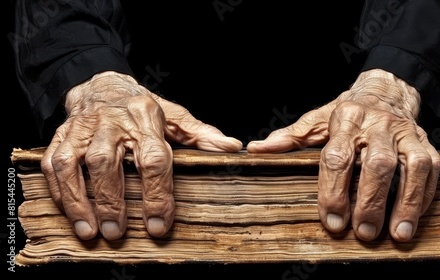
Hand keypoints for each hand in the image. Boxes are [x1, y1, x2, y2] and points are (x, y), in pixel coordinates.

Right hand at [41, 71, 241, 239]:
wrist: (102, 85)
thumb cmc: (141, 107)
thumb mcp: (174, 116)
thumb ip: (200, 134)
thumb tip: (231, 148)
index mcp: (145, 119)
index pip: (154, 158)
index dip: (157, 193)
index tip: (158, 224)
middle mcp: (112, 123)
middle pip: (107, 162)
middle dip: (112, 201)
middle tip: (118, 233)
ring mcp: (83, 129)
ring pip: (75, 163)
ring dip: (80, 200)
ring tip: (90, 232)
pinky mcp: (62, 136)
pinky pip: (54, 163)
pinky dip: (59, 190)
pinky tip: (70, 214)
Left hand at [247, 69, 439, 241]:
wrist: (385, 91)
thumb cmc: (347, 112)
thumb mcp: (316, 120)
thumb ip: (291, 137)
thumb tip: (258, 150)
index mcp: (345, 120)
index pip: (337, 157)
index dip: (333, 191)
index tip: (332, 221)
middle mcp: (377, 125)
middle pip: (377, 164)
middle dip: (370, 201)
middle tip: (364, 233)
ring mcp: (405, 133)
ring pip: (411, 166)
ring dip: (406, 202)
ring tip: (398, 235)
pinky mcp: (425, 141)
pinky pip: (431, 168)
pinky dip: (425, 195)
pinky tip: (414, 218)